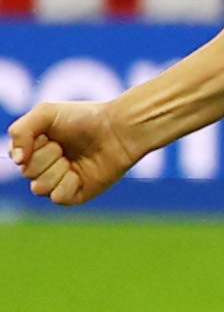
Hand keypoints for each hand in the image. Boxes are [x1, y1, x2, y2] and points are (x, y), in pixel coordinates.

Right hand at [8, 99, 145, 205]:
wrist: (119, 130)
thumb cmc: (85, 118)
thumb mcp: (45, 113)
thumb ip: (20, 131)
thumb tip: (17, 160)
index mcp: (35, 149)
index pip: (17, 157)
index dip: (30, 146)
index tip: (47, 136)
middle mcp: (45, 166)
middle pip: (27, 173)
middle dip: (45, 156)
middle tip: (63, 146)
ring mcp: (61, 181)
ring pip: (39, 188)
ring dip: (55, 170)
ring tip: (71, 159)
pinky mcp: (77, 194)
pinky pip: (58, 198)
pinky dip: (67, 184)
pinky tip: (79, 173)